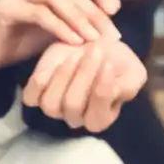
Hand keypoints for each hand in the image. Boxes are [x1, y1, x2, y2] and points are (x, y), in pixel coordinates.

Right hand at [0, 0, 121, 70]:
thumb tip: (115, 5)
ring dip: (78, 19)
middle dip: (93, 12)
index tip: (112, 10)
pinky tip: (73, 41)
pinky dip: (60, 27)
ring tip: (92, 39)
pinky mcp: (5, 7)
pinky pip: (40, 14)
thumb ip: (84, 12)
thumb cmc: (28, 37)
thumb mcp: (63, 23)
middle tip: (109, 34)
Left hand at [23, 38, 146, 131]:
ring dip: (64, 76)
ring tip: (77, 54)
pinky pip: (31, 98)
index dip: (101, 92)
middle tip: (96, 51)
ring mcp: (53, 108)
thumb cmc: (116, 60)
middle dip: (85, 76)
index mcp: (99, 119)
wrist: (94, 43)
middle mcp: (74, 118)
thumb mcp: (133, 72)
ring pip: (51, 104)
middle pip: (73, 107)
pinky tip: (53, 64)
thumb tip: (112, 90)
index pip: (96, 118)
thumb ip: (128, 86)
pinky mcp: (35, 94)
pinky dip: (39, 82)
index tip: (110, 64)